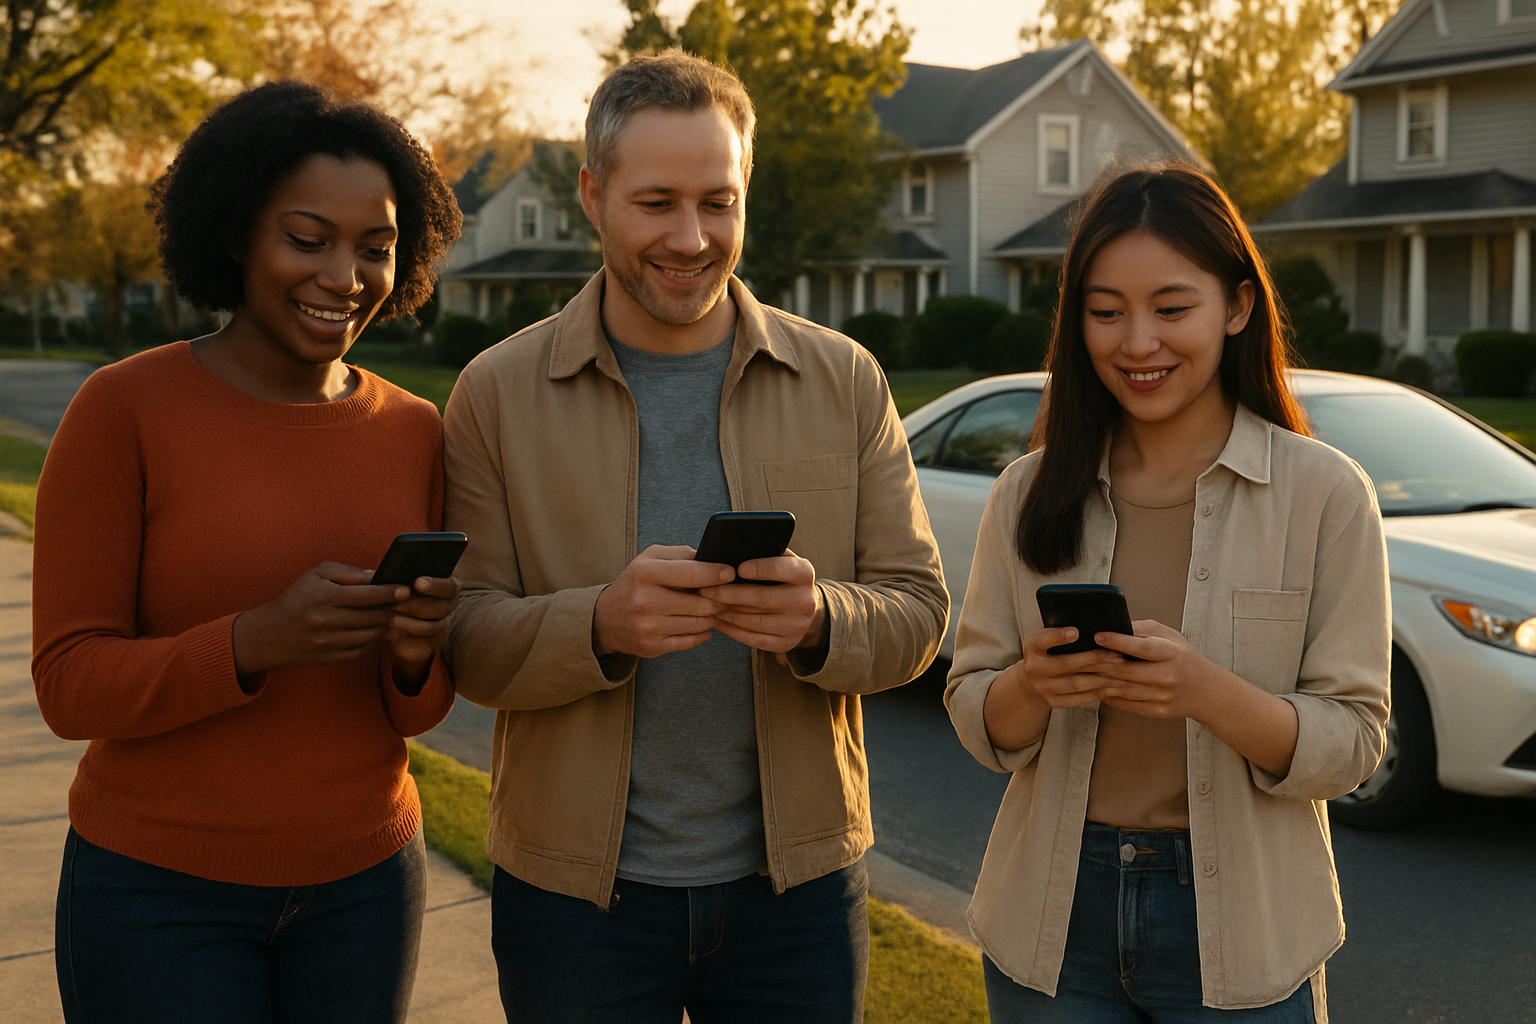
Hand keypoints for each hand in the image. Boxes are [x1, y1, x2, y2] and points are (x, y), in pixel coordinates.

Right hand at [232, 563, 405, 677]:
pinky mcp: (329, 659)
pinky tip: (376, 632)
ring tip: (391, 617)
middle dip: (391, 609)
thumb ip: (347, 573)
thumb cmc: (297, 598)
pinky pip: (362, 651)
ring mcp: (327, 643)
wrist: (269, 635)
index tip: (405, 590)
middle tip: (403, 604)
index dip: (390, 593)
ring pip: (370, 635)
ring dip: (385, 626)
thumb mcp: (316, 576)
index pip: (367, 595)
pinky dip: (374, 642)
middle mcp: (326, 621)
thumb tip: (377, 576)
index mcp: (324, 597)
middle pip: (372, 616)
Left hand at [386, 574, 460, 679]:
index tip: (417, 583)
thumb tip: (376, 574)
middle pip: (442, 607)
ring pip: (432, 626)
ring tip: (390, 618)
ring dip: (409, 622)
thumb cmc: (396, 597)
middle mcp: (447, 606)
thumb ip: (395, 580)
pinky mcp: (433, 643)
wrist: (394, 625)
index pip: (449, 586)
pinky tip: (392, 631)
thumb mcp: (396, 585)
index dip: (435, 585)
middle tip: (396, 604)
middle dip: (417, 605)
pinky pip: (424, 642)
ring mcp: (442, 625)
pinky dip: (407, 635)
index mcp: (445, 587)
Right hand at [592, 545, 732, 657]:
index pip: (690, 574)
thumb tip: (713, 558)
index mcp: (644, 573)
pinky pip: (691, 640)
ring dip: (713, 615)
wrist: (606, 618)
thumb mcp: (650, 559)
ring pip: (700, 623)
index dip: (715, 573)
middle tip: (730, 593)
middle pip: (701, 602)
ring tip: (717, 606)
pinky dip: (703, 631)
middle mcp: (644, 601)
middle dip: (721, 598)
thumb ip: (681, 554)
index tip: (731, 573)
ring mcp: (648, 627)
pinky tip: (703, 622)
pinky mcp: (653, 647)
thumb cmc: (635, 582)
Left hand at [698, 549, 822, 654]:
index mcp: (804, 574)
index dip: (759, 569)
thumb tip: (731, 552)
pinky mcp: (785, 643)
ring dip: (726, 613)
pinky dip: (732, 630)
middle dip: (729, 594)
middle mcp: (805, 601)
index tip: (736, 569)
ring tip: (707, 604)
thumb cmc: (782, 577)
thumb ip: (763, 553)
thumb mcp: (781, 559)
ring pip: (753, 620)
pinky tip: (718, 621)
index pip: (781, 569)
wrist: (804, 607)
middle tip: (705, 590)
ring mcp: (796, 625)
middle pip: (762, 599)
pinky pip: (753, 639)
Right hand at [1017, 626, 1126, 707]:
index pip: (1043, 640)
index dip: (1059, 636)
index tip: (1075, 631)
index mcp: (1033, 647)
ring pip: (1076, 684)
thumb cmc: (1046, 654)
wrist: (1030, 682)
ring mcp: (1043, 687)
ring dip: (1101, 679)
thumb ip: (1061, 632)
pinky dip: (1097, 693)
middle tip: (1117, 655)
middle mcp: (1035, 668)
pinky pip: (1078, 699)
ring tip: (1121, 674)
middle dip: (1094, 659)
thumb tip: (1093, 623)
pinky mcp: (1053, 701)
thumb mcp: (1046, 639)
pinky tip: (1112, 688)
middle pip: (1066, 664)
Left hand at [1092, 620, 1300, 776]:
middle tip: (1078, 655)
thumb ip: (1141, 631)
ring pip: (1121, 689)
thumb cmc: (1181, 657)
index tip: (1097, 635)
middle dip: (1098, 663)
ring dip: (1098, 680)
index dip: (1117, 641)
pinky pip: (1124, 703)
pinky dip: (1107, 694)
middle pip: (1125, 671)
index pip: (1141, 647)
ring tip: (1081, 671)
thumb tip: (1112, 625)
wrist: (1204, 691)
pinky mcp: (1155, 712)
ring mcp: (1161, 697)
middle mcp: (1167, 677)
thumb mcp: (1168, 636)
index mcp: (1171, 654)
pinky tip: (1096, 685)